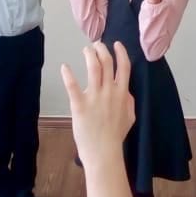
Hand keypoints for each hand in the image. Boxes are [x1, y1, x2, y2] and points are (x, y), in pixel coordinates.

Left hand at [61, 41, 134, 170]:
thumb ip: (129, 101)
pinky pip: (73, 85)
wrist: (104, 152)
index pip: (124, 67)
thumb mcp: (130, 117)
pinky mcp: (80, 104)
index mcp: (122, 94)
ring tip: (86, 50)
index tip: (117, 44)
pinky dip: (68, 74)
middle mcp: (110, 91)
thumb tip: (127, 91)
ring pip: (94, 67)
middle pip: (107, 62)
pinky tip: (65, 67)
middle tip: (96, 45)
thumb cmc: (116, 136)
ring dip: (89, 55)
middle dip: (102, 50)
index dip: (121, 53)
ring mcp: (95, 97)